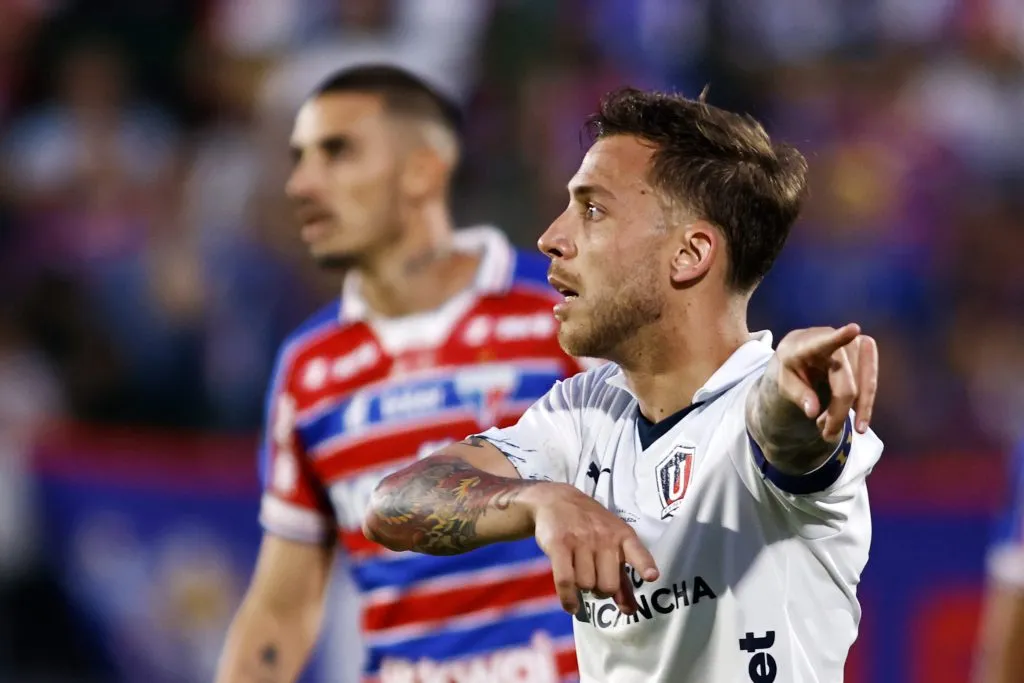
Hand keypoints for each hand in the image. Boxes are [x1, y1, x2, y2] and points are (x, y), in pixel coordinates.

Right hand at [521, 483, 658, 614]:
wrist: (557, 500)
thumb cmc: (589, 527)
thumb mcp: (611, 545)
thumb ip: (622, 578)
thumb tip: (632, 611)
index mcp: (622, 536)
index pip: (637, 552)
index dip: (644, 565)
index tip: (651, 576)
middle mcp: (604, 537)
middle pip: (608, 585)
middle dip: (601, 591)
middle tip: (594, 581)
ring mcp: (581, 540)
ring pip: (586, 585)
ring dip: (582, 588)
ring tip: (578, 576)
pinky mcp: (559, 544)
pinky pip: (566, 581)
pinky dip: (568, 599)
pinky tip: (571, 606)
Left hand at [772, 323, 877, 440]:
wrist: (800, 351)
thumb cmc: (792, 368)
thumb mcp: (785, 383)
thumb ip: (798, 395)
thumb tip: (813, 412)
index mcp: (805, 345)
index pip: (823, 343)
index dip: (839, 337)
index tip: (853, 329)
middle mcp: (831, 338)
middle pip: (845, 386)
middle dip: (839, 414)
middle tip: (826, 435)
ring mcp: (852, 341)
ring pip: (864, 385)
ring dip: (854, 411)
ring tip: (831, 427)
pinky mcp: (866, 347)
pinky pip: (871, 382)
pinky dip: (864, 404)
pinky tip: (855, 417)